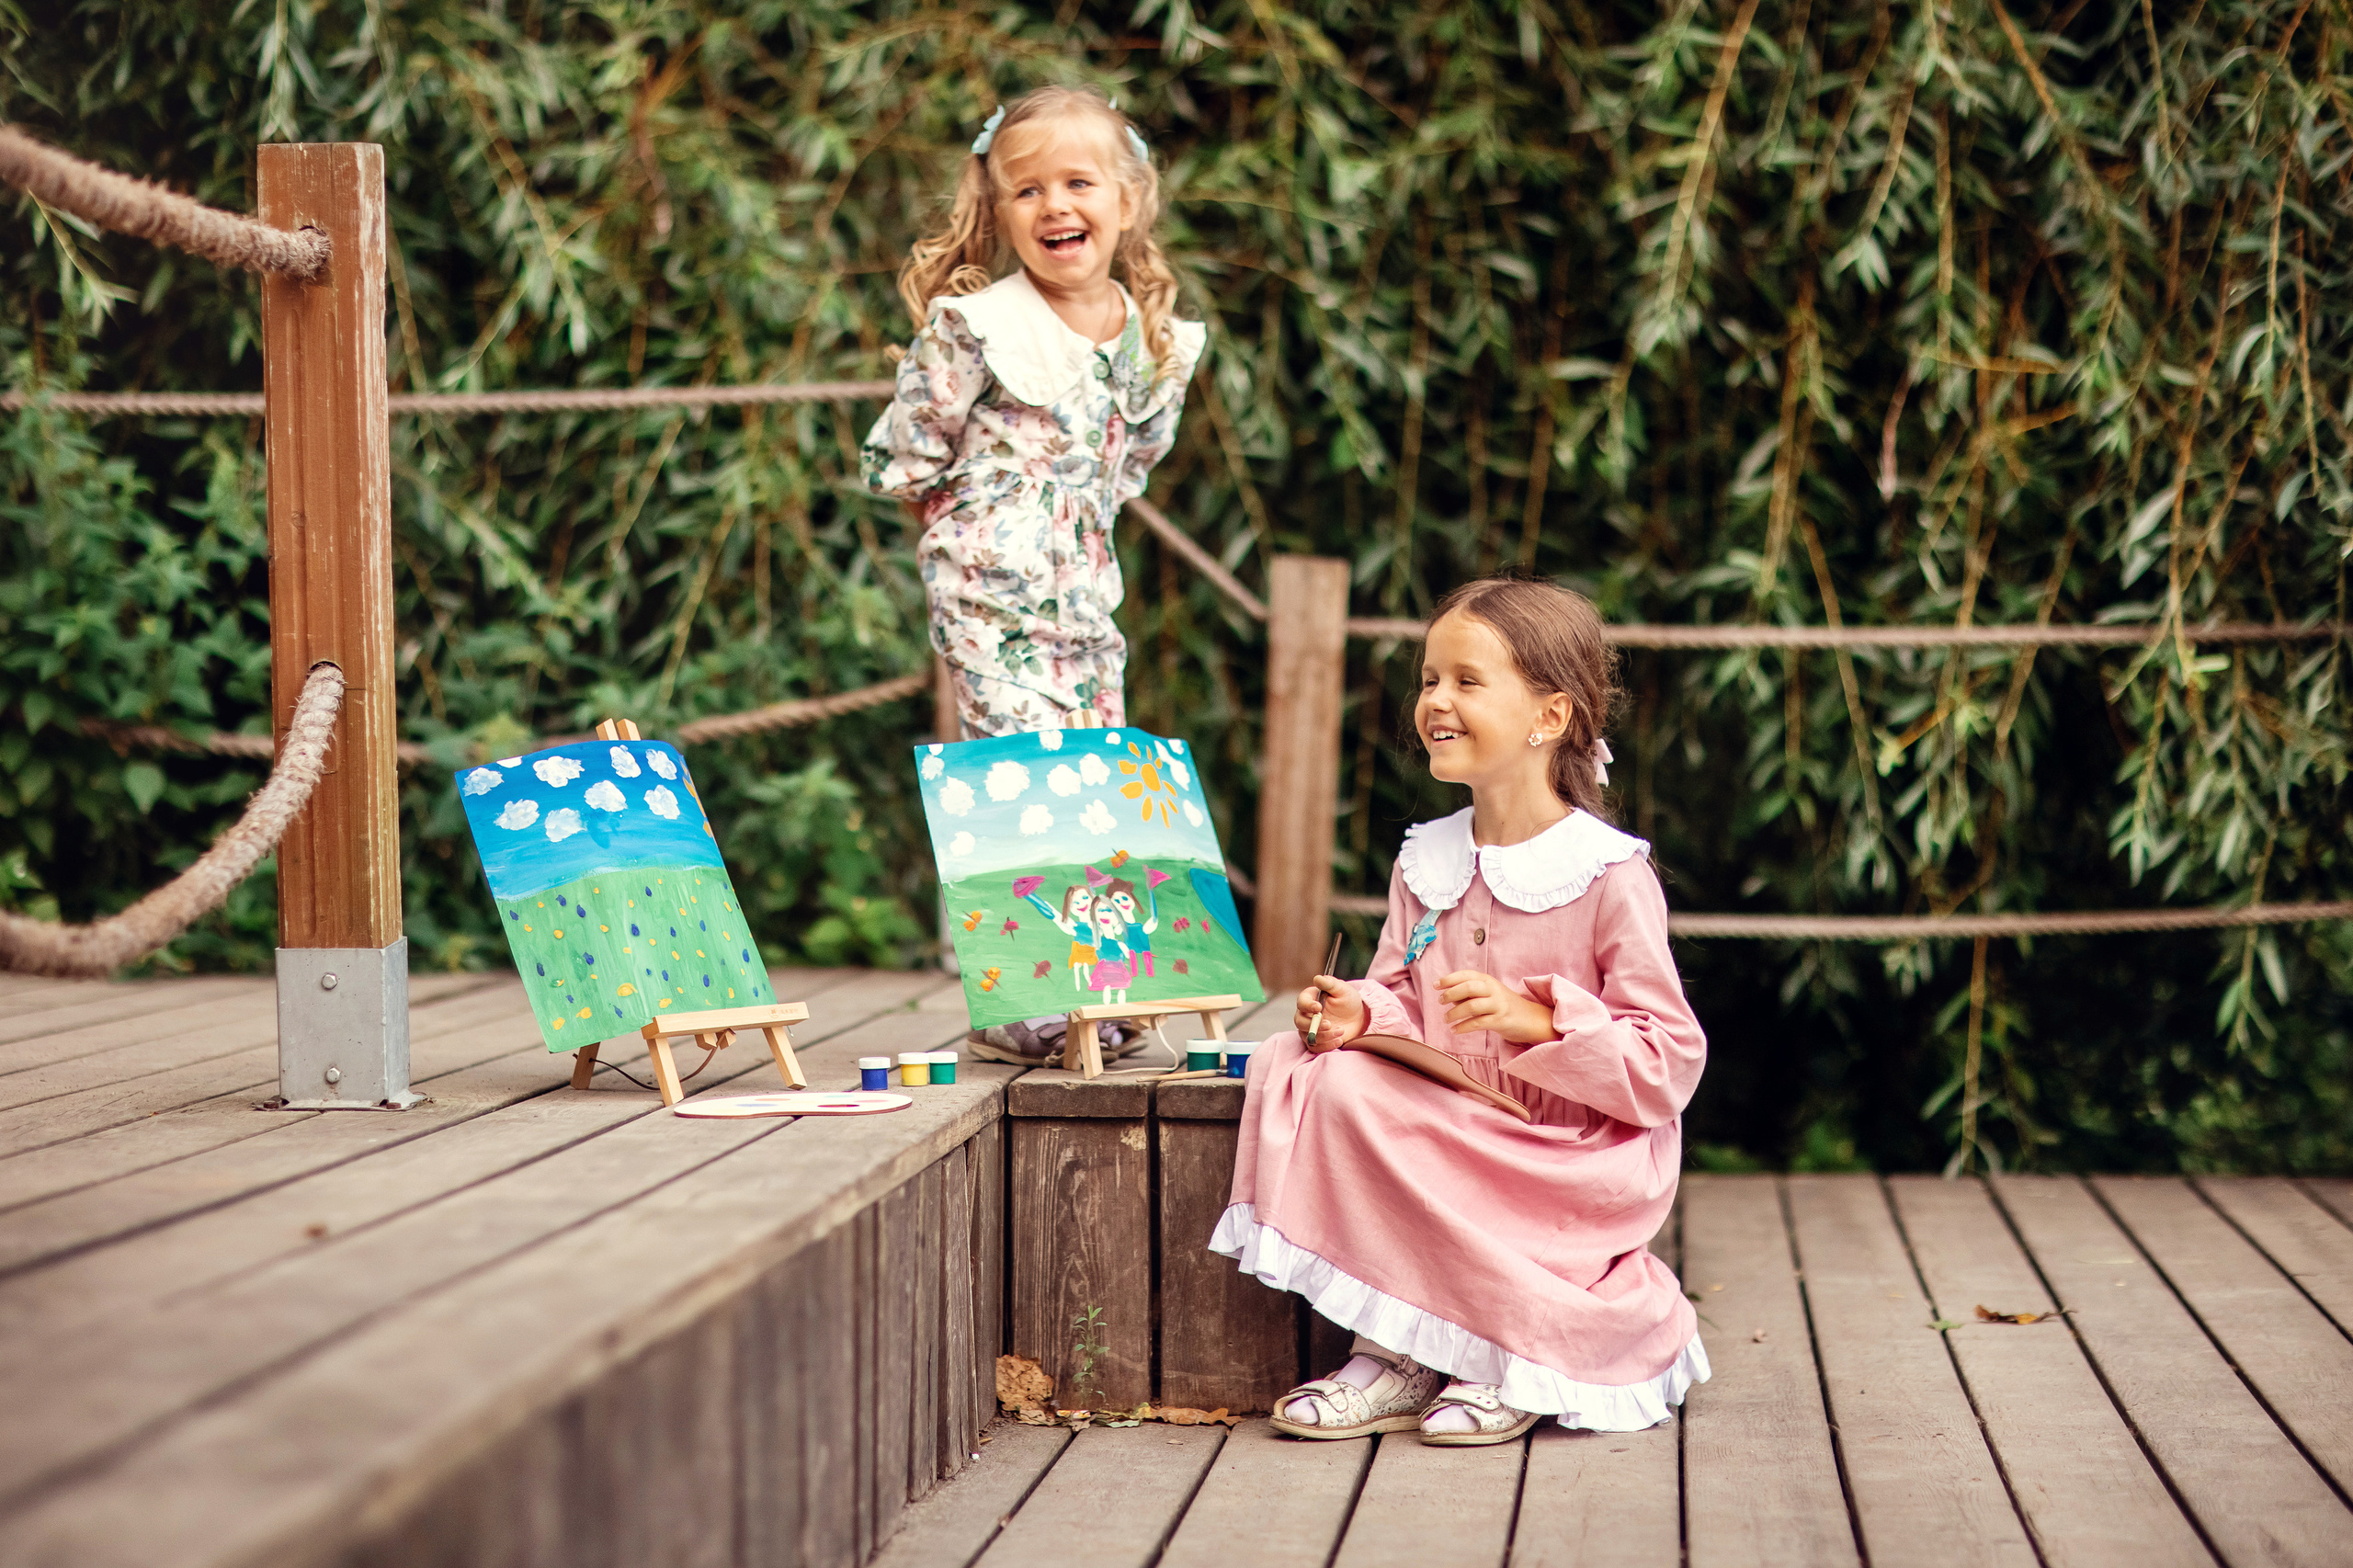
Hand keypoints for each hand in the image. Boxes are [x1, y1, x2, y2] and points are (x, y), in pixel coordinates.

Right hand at [1294, 976, 1366, 1051]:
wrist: (1358, 1018)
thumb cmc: (1348, 1000)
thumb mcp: (1342, 989)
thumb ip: (1330, 983)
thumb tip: (1317, 978)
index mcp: (1310, 999)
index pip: (1301, 1002)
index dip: (1307, 1006)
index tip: (1318, 1007)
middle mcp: (1306, 1015)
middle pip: (1299, 1022)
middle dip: (1314, 1025)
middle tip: (1329, 1024)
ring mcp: (1310, 1030)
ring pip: (1307, 1037)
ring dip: (1323, 1036)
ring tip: (1341, 1031)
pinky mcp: (1317, 1042)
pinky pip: (1315, 1048)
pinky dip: (1326, 1046)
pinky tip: (1339, 1041)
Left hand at [1435, 971, 1556, 1043]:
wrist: (1530, 1018)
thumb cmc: (1503, 1005)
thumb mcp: (1488, 994)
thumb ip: (1469, 994)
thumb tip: (1448, 997)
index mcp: (1488, 980)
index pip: (1466, 975)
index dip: (1449, 979)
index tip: (1436, 985)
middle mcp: (1494, 990)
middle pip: (1468, 987)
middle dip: (1451, 994)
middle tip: (1440, 1001)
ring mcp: (1498, 1005)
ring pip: (1472, 1006)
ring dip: (1454, 1013)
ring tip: (1446, 1019)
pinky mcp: (1501, 1020)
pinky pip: (1478, 1023)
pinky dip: (1463, 1027)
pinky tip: (1454, 1030)